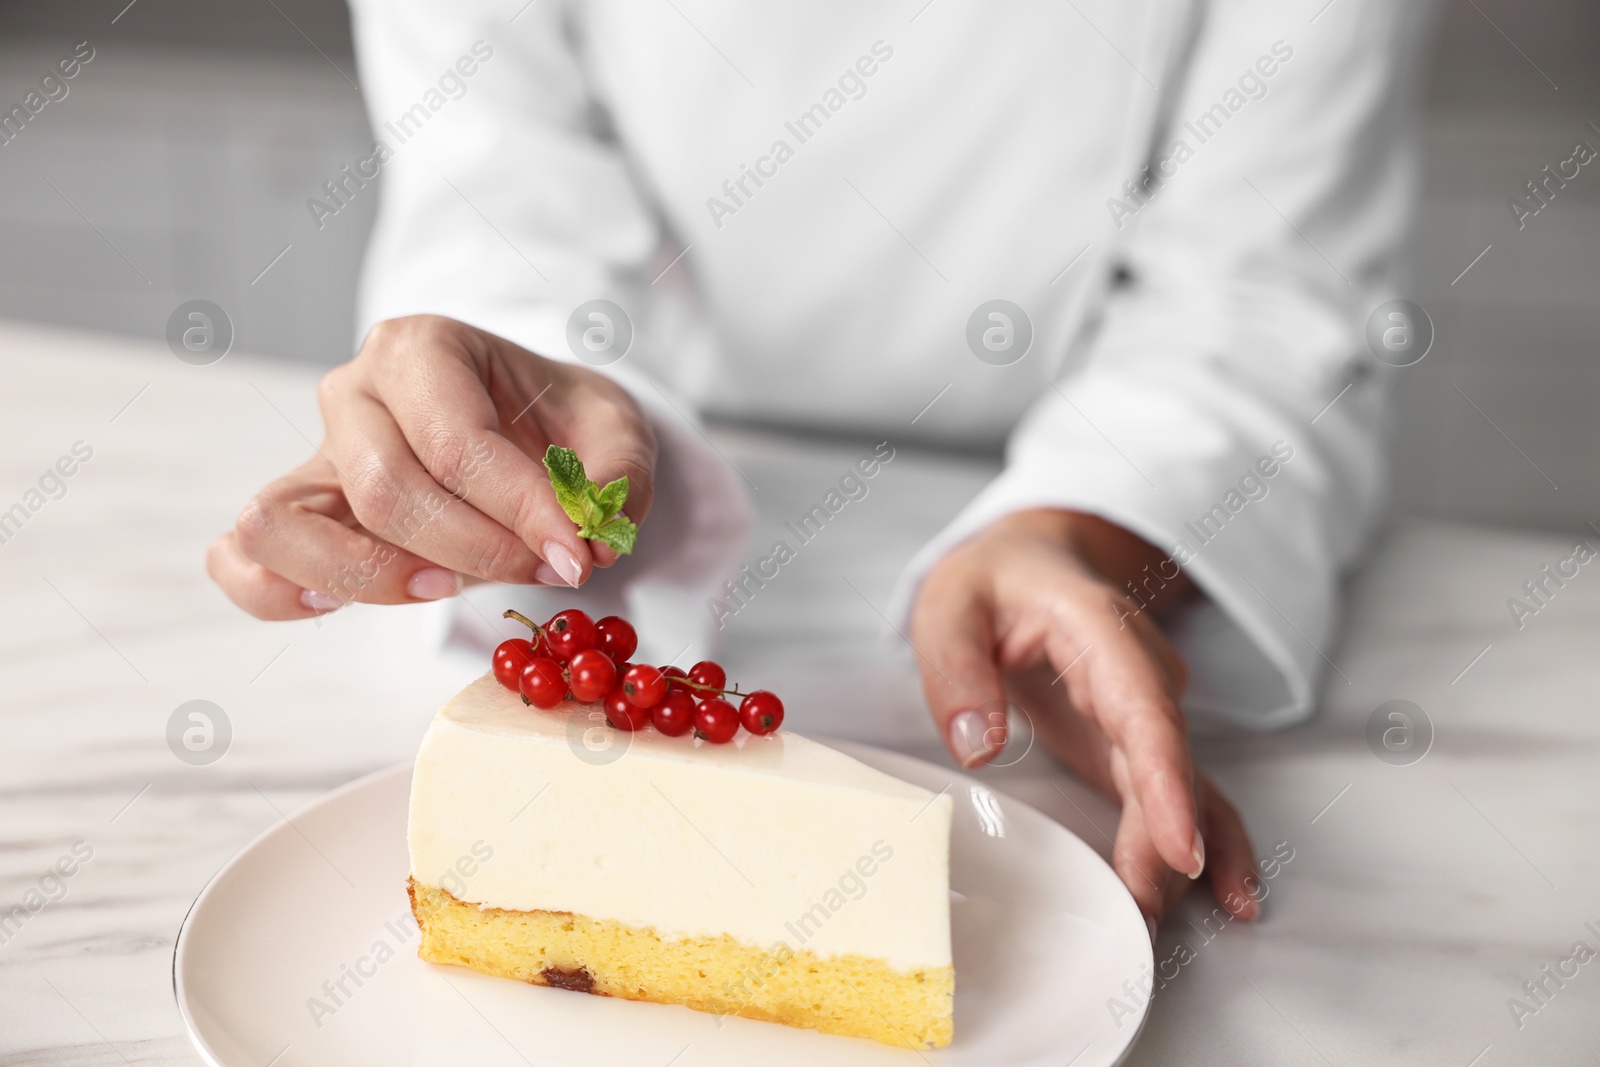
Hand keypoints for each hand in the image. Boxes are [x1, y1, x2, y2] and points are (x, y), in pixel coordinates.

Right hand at [208, 315, 655, 618]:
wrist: (519, 422)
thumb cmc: (554, 420)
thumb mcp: (611, 425)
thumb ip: (618, 474)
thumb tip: (595, 537)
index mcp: (420, 347)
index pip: (457, 442)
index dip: (520, 510)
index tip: (577, 556)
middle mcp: (352, 393)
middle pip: (385, 492)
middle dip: (475, 551)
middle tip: (542, 570)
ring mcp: (313, 456)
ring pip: (285, 524)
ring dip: (373, 575)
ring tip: (446, 587)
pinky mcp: (296, 514)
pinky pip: (242, 559)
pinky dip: (273, 592)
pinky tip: (336, 605)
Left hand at [910, 508, 1258, 931]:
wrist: (1029, 560)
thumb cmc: (990, 582)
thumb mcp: (950, 606)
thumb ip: (957, 670)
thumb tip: (979, 746)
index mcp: (1098, 628)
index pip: (1143, 707)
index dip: (1167, 779)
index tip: (1180, 846)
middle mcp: (1140, 671)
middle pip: (1168, 761)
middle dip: (1167, 840)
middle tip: (1145, 910)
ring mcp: (1145, 710)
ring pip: (1181, 786)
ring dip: (1179, 856)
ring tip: (1158, 922)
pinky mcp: (1135, 743)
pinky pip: (1183, 793)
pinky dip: (1207, 842)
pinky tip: (1231, 895)